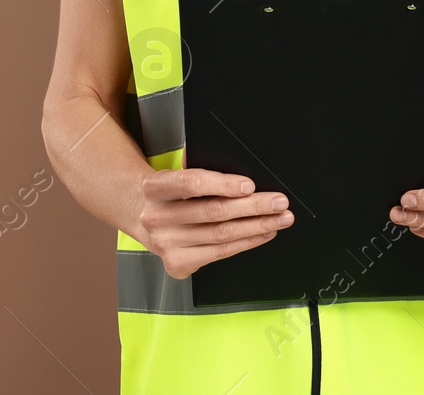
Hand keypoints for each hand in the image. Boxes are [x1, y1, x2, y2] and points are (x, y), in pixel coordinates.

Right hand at [137, 167, 293, 278]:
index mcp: (155, 188)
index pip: (192, 184)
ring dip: (257, 226)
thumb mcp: (175, 173)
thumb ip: (197, 165)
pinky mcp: (177, 263)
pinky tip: (263, 233)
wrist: (144, 216)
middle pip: (213, 212)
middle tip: (279, 202)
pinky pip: (220, 253)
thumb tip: (237, 161)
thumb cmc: (171, 192)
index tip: (250, 185)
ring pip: (221, 235)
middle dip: (253, 207)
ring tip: (280, 218)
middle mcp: (157, 217)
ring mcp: (166, 244)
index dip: (223, 184)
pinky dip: (246, 242)